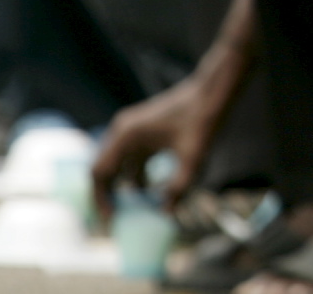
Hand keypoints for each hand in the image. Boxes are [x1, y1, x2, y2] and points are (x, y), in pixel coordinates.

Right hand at [91, 74, 221, 216]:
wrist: (213, 92)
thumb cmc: (203, 120)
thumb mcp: (193, 158)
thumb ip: (180, 187)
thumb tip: (167, 215)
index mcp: (126, 135)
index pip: (99, 173)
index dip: (100, 199)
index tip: (111, 221)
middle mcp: (123, 130)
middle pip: (105, 170)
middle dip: (110, 196)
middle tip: (118, 220)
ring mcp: (132, 129)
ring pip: (119, 165)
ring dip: (125, 187)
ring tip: (137, 210)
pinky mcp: (144, 130)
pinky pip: (132, 158)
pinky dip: (136, 175)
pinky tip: (149, 192)